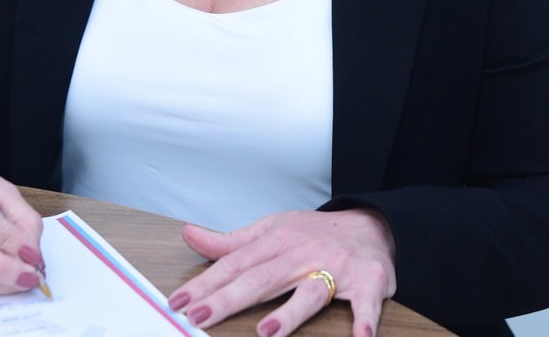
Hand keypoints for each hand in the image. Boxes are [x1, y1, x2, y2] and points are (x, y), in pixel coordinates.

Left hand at [167, 208, 395, 336]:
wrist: (370, 223)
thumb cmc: (313, 233)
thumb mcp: (270, 230)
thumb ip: (230, 241)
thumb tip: (189, 235)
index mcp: (275, 241)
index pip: (234, 264)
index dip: (205, 283)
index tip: (178, 302)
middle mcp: (301, 253)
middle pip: (262, 278)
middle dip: (229, 298)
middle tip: (199, 316)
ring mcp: (335, 267)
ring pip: (310, 290)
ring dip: (290, 312)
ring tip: (266, 332)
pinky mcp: (368, 281)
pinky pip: (366, 303)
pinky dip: (364, 320)